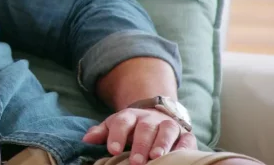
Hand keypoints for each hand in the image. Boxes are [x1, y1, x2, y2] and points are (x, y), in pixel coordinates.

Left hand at [82, 108, 196, 164]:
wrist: (156, 114)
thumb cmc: (131, 127)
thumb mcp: (115, 126)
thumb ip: (101, 132)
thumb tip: (86, 140)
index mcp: (130, 116)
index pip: (121, 122)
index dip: (116, 135)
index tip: (112, 150)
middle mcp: (149, 119)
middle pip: (145, 128)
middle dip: (140, 144)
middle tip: (135, 161)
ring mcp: (168, 125)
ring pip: (167, 131)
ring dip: (162, 144)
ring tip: (156, 158)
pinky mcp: (185, 134)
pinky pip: (187, 139)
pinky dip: (184, 147)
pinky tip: (180, 156)